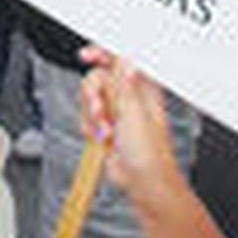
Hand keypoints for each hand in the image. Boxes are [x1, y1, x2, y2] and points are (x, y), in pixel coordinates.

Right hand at [77, 47, 183, 205]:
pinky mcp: (105, 126)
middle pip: (99, 78)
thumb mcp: (135, 113)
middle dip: (94, 95)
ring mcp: (117, 112)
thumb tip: (125, 59)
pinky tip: (102, 138)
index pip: (121, 60)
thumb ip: (125, 85)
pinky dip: (90, 128)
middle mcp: (129, 97)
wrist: (143, 183)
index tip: (88, 55)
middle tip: (100, 109)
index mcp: (143, 88)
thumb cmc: (150, 154)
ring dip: (92, 115)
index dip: (104, 54)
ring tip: (105, 130)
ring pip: (90, 98)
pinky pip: (86, 117)